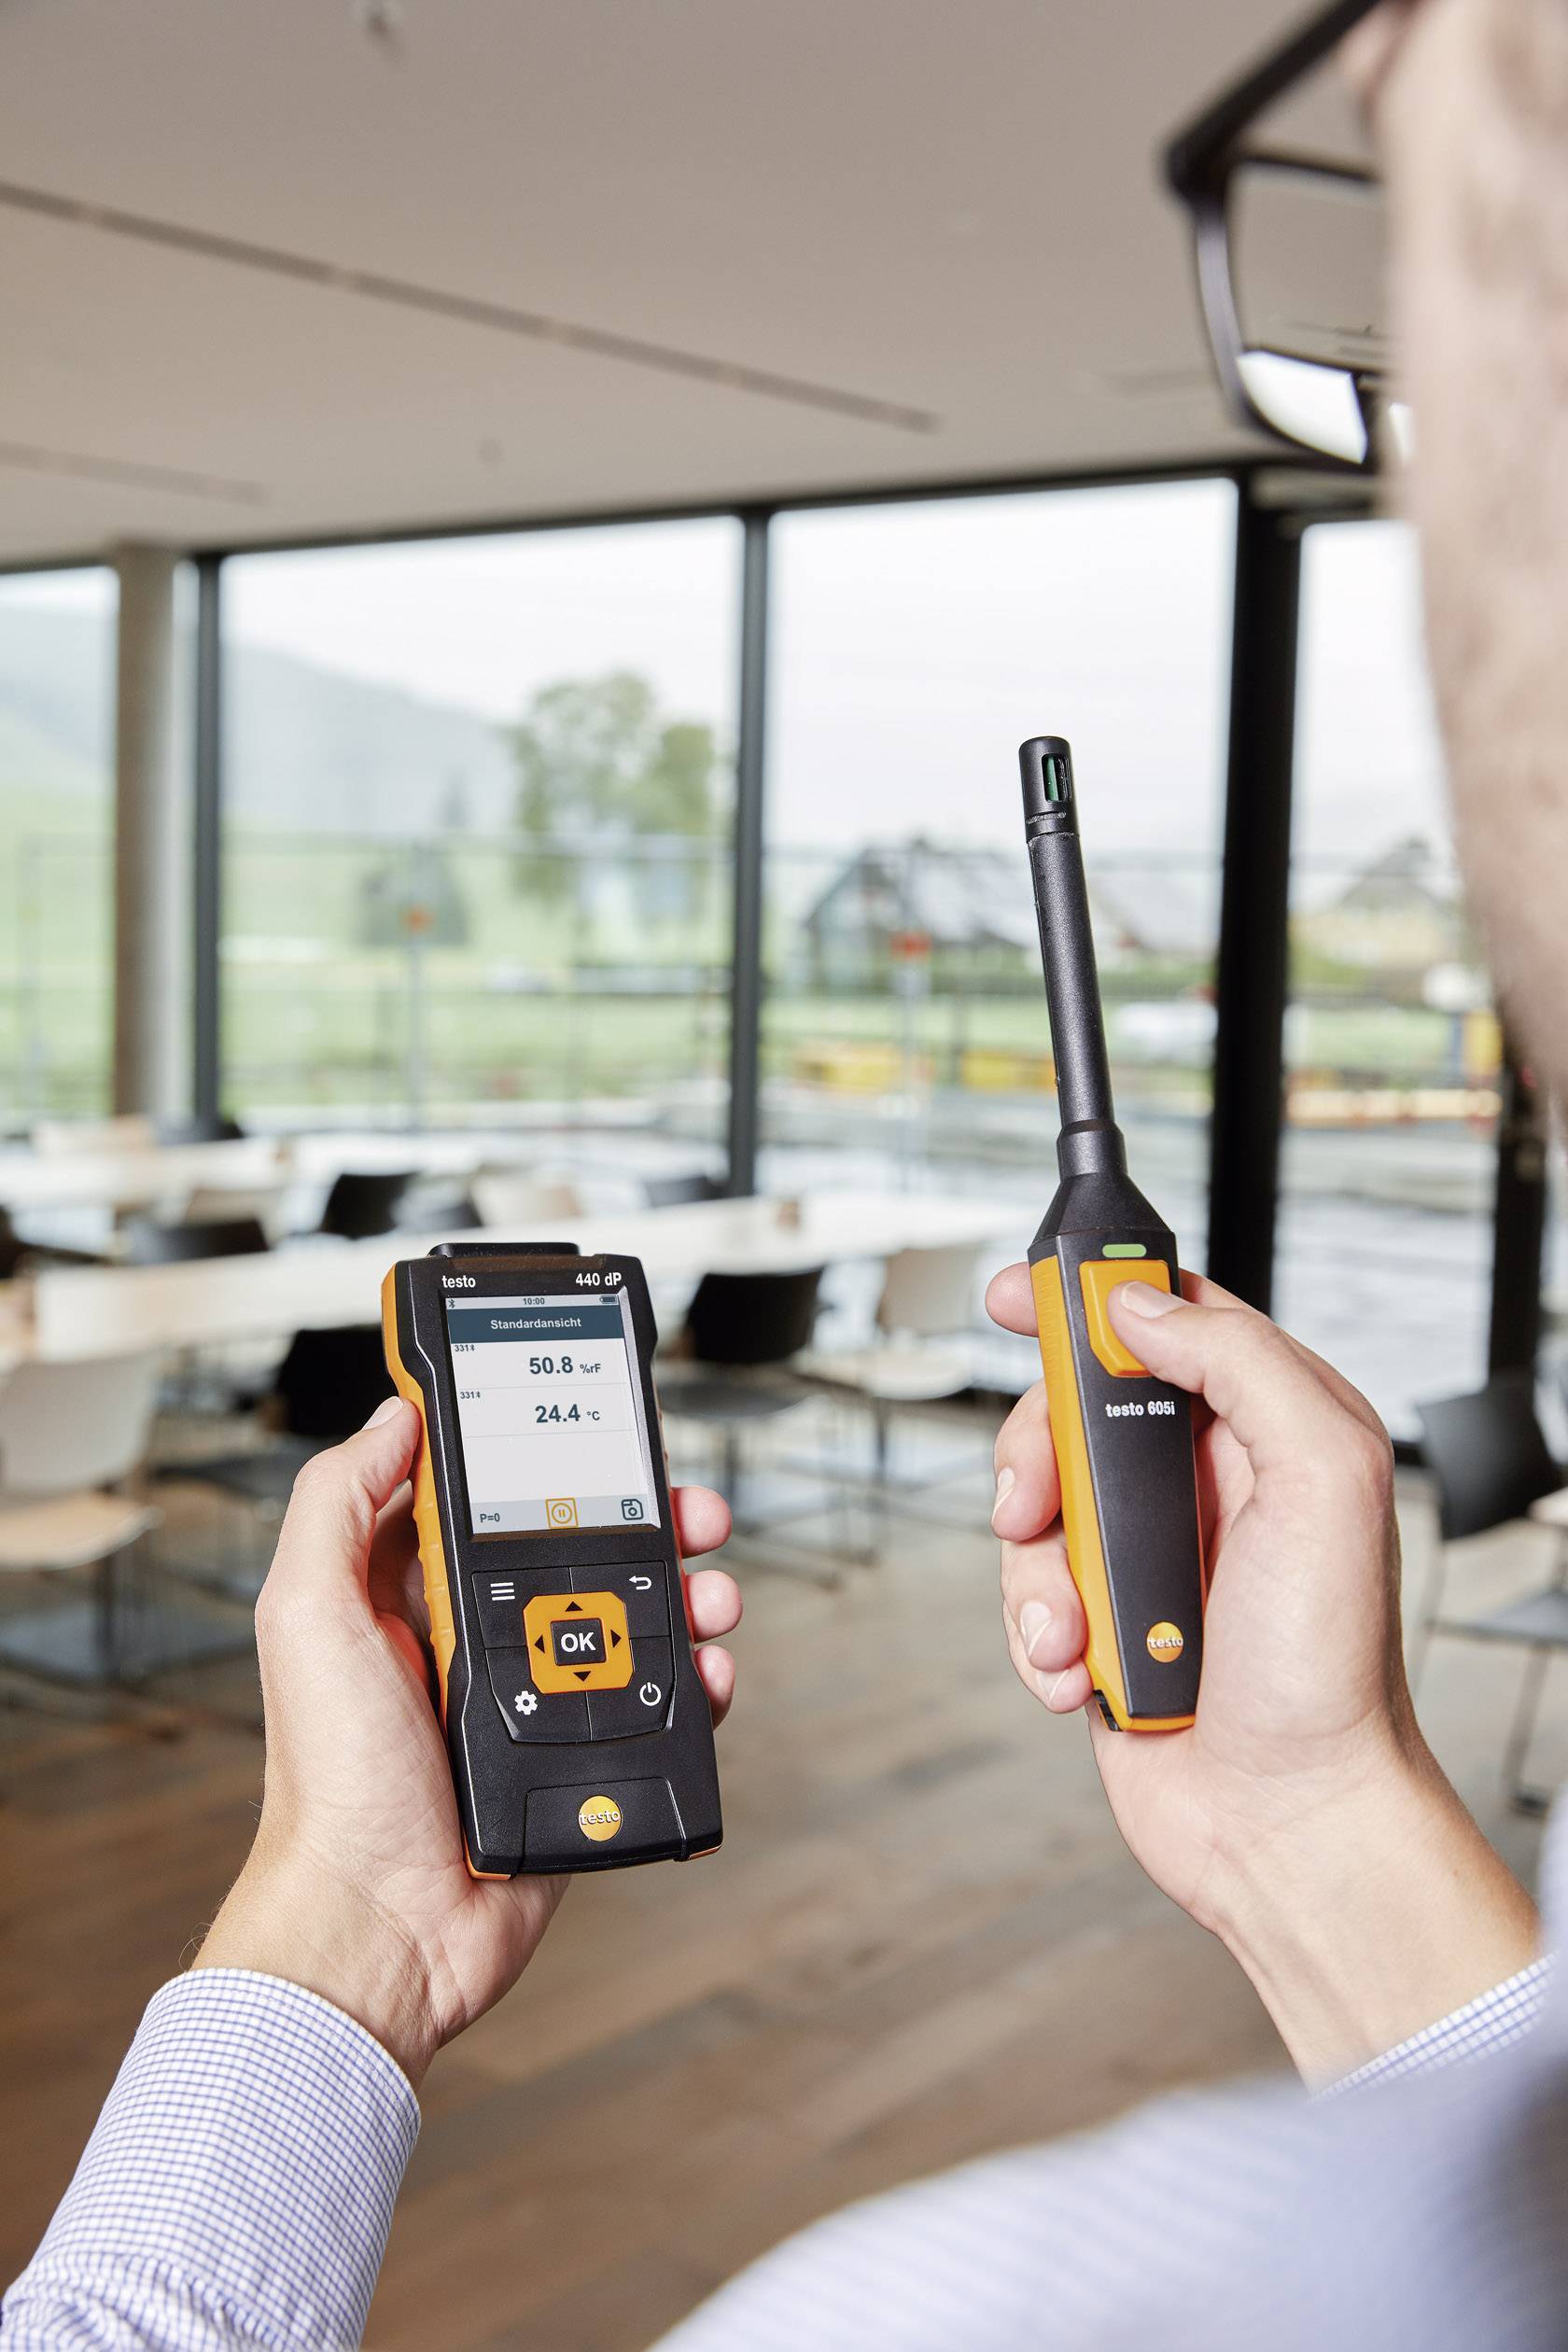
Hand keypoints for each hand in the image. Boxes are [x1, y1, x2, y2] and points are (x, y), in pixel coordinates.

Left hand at [195, 1398, 740, 2085]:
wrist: (380, 1927)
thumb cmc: (330, 1784)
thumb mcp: (306, 1615)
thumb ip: (335, 1503)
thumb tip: (393, 1417)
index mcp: (407, 1596)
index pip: (490, 1500)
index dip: (549, 1462)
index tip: (600, 1433)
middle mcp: (475, 1640)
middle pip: (581, 1553)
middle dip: (646, 1522)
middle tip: (689, 1509)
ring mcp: (534, 1702)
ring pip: (633, 1623)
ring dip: (687, 1595)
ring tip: (711, 1592)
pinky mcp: (581, 1761)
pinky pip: (656, 1707)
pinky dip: (697, 1681)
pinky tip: (709, 1670)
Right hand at [988, 1266, 1537, 2077]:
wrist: (1287, 1823)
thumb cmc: (1329, 1671)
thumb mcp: (1324, 1480)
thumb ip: (1241, 1365)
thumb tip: (1139, 1310)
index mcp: (1265, 1428)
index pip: (1166, 1321)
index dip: (1086, 1297)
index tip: (1018, 1293)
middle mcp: (1203, 1483)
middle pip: (1071, 1409)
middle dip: (1035, 1455)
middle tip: (1035, 1501)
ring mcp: (1146, 1555)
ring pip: (1035, 1507)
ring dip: (1038, 1573)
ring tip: (1078, 1627)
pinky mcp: (1102, 1624)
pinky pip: (1024, 1594)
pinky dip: (1034, 1634)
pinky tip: (1078, 1671)